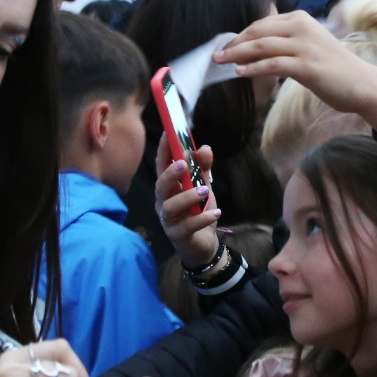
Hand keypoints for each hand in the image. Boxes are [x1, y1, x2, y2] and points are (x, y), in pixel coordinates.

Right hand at [155, 146, 221, 268]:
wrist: (204, 243)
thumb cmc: (198, 211)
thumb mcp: (203, 186)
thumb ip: (203, 167)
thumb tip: (205, 148)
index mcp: (168, 188)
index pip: (161, 166)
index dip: (163, 150)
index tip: (169, 133)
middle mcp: (163, 202)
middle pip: (160, 186)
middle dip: (171, 174)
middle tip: (185, 163)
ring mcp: (168, 220)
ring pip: (170, 207)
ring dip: (187, 197)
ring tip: (205, 191)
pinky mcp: (178, 236)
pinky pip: (187, 226)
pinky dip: (202, 218)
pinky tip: (216, 212)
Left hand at [215, 11, 376, 132]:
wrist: (362, 84)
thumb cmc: (334, 69)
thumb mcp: (309, 46)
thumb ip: (286, 43)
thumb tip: (255, 50)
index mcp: (301, 19)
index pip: (262, 23)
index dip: (241, 34)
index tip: (225, 46)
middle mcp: (302, 27)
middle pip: (258, 32)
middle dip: (234, 43)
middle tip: (217, 54)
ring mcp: (304, 45)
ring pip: (261, 46)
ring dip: (237, 54)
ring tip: (221, 62)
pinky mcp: (306, 65)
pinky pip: (272, 64)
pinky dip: (253, 68)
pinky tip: (240, 73)